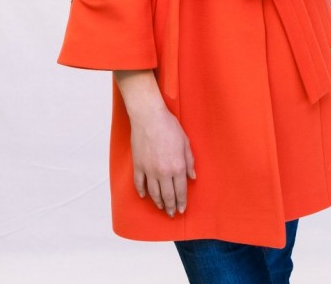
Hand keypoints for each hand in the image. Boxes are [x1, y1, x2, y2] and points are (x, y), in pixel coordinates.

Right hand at [113, 70, 195, 217]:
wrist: (149, 117)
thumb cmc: (169, 126)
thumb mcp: (185, 142)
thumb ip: (190, 161)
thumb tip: (192, 177)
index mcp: (177, 167)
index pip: (181, 191)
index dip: (182, 202)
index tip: (182, 210)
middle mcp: (163, 172)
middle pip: (167, 195)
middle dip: (170, 207)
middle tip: (171, 214)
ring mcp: (149, 170)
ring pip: (153, 193)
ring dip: (158, 202)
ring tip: (161, 207)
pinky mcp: (138, 165)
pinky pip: (139, 183)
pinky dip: (142, 191)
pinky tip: (144, 196)